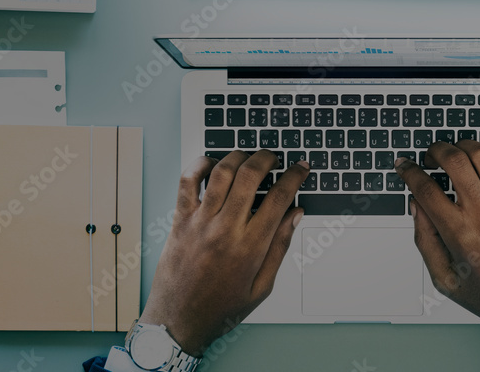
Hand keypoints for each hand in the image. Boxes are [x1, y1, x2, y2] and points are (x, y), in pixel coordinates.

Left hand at [139, 151, 307, 355]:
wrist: (178, 321)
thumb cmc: (220, 308)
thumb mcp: (262, 286)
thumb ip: (280, 247)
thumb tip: (295, 215)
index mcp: (250, 247)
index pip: (279, 198)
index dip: (294, 176)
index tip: (301, 167)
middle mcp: (225, 229)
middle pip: (250, 176)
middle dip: (267, 158)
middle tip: (273, 157)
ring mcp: (199, 222)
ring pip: (221, 172)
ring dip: (238, 157)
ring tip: (247, 157)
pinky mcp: (179, 221)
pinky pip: (187, 182)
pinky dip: (199, 165)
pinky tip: (212, 164)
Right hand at [395, 141, 479, 364]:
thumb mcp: (444, 279)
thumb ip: (424, 240)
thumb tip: (415, 205)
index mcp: (459, 234)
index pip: (425, 188)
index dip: (409, 171)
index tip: (404, 165)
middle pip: (454, 161)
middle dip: (435, 150)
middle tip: (430, 156)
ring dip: (464, 145)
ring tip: (457, 152)